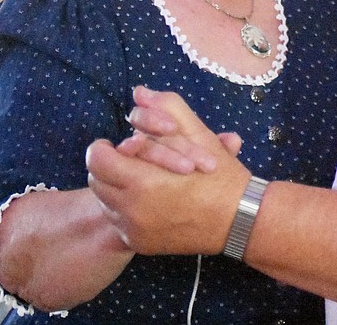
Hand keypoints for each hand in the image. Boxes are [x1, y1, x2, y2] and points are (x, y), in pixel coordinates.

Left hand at [86, 89, 251, 254]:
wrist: (239, 220)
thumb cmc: (220, 176)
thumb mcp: (199, 135)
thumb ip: (167, 108)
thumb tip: (140, 92)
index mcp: (143, 181)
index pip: (96, 159)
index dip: (107, 147)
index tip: (126, 144)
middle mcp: (131, 210)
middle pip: (96, 180)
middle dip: (112, 166)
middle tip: (136, 159)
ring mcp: (133, 230)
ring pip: (105, 201)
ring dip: (117, 186)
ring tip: (145, 178)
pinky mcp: (139, 244)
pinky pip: (118, 221)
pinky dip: (127, 208)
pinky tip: (151, 200)